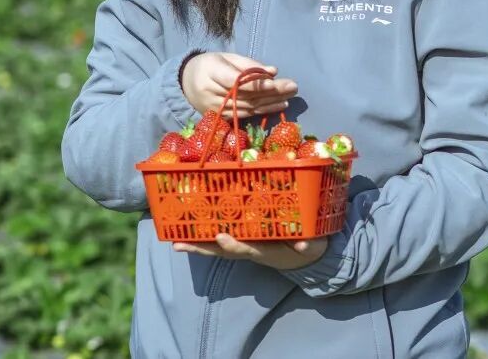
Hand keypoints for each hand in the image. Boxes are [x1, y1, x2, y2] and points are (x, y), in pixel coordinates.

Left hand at [174, 233, 328, 270]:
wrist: (305, 256)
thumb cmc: (308, 247)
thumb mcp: (313, 245)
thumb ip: (309, 244)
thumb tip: (304, 245)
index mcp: (266, 249)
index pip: (247, 248)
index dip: (233, 244)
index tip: (220, 236)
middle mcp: (251, 250)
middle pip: (222, 251)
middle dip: (201, 248)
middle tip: (178, 245)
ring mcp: (246, 246)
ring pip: (218, 248)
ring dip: (197, 245)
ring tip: (175, 242)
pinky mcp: (245, 240)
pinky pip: (222, 240)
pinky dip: (205, 238)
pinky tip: (189, 231)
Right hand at [181, 52, 297, 119]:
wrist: (185, 84)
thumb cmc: (209, 65)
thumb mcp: (226, 57)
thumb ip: (249, 64)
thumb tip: (273, 71)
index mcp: (211, 72)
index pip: (236, 80)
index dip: (257, 82)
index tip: (276, 81)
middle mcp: (212, 93)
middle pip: (246, 95)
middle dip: (272, 91)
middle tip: (293, 86)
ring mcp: (215, 109)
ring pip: (249, 107)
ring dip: (272, 102)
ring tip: (290, 95)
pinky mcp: (221, 118)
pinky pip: (246, 115)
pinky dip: (264, 110)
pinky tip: (279, 105)